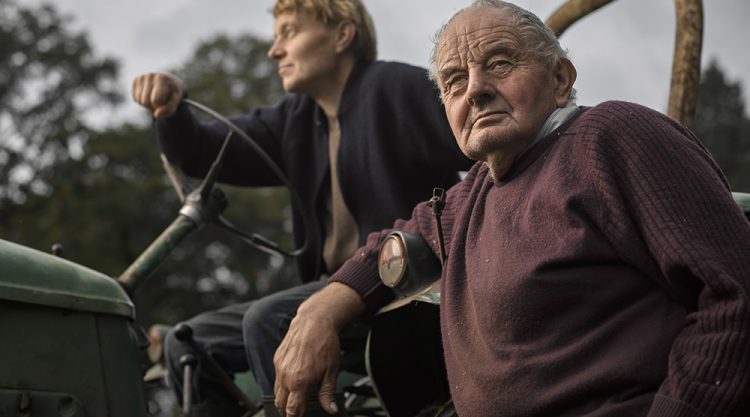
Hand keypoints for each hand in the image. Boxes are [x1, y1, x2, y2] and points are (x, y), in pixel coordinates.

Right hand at [131, 72, 184, 118]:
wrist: (170, 82)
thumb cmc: (173, 93)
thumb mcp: (176, 102)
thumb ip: (169, 109)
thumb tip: (157, 115)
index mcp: (162, 78)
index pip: (155, 100)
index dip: (161, 105)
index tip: (167, 101)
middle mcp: (150, 75)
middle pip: (145, 101)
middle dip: (153, 106)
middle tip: (161, 101)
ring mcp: (141, 77)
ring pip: (139, 100)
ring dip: (147, 104)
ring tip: (156, 98)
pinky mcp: (135, 80)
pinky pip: (135, 97)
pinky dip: (142, 100)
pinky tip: (150, 95)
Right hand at [273, 283, 364, 416]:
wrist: (314, 321)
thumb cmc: (325, 343)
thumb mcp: (331, 371)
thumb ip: (327, 393)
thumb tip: (331, 410)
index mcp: (300, 382)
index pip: (292, 410)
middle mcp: (286, 376)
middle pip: (281, 404)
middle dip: (288, 411)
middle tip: (297, 412)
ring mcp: (280, 367)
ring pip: (276, 391)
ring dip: (284, 398)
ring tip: (295, 399)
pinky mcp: (277, 358)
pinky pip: (277, 377)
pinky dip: (283, 383)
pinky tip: (293, 381)